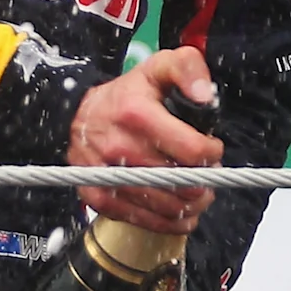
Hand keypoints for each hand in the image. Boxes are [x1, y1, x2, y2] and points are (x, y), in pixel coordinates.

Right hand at [68, 45, 221, 233]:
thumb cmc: (127, 95)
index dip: (211, 152)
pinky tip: (181, 211)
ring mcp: (107, 176)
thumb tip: (206, 96)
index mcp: (136, 114)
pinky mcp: (99, 198)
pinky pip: (145, 221)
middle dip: (205, 179)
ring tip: (198, 190)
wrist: (78, 115)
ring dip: (193, 203)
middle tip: (206, 171)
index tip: (212, 147)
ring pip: (168, 207)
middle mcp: (119, 147)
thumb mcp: (157, 68)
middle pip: (183, 183)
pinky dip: (170, 222)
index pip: (192, 150)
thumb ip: (187, 69)